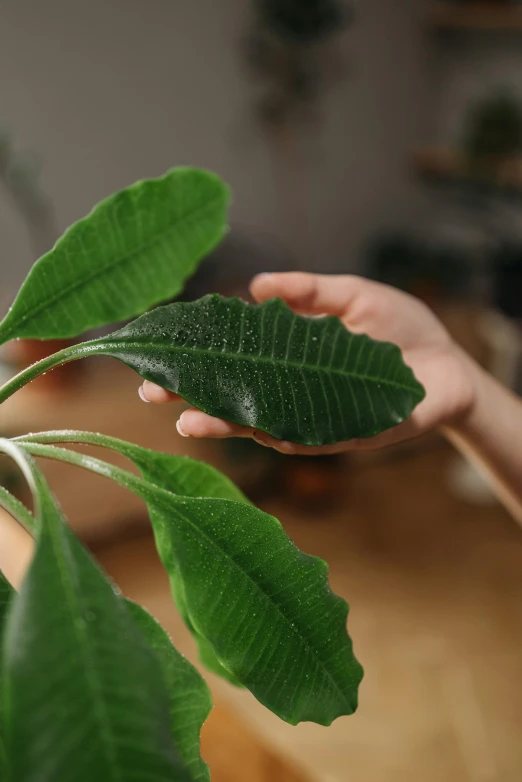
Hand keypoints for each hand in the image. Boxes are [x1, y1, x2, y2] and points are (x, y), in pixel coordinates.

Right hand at [138, 273, 476, 454]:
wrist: (449, 364)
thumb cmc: (401, 330)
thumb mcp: (351, 296)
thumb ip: (307, 292)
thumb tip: (254, 287)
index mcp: (289, 360)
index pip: (233, 361)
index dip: (196, 358)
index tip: (158, 352)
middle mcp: (293, 394)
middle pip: (234, 398)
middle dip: (192, 397)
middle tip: (150, 393)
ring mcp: (314, 419)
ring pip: (259, 425)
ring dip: (222, 423)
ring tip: (185, 419)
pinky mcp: (342, 435)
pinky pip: (302, 437)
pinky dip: (272, 432)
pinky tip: (242, 425)